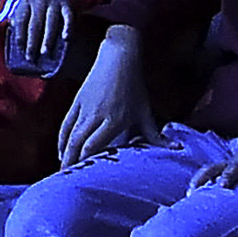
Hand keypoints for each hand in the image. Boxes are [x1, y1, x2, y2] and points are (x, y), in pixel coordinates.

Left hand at [8, 0, 75, 72]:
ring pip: (50, 22)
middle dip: (32, 42)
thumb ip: (19, 23)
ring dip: (47, 38)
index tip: (20, 49)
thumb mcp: (25, 10)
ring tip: (45, 52)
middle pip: (35, 23)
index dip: (20, 35)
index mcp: (26, 3)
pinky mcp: (66, 5)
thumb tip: (16, 43)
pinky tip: (66, 38)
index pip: (21, 20)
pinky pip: (68, 17)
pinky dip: (67, 27)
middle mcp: (39, 1)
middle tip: (31, 57)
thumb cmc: (37, 8)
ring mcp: (53, 3)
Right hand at [53, 36, 155, 165]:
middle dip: (71, 162)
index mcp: (114, 120)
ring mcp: (84, 108)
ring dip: (64, 153)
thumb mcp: (145, 111)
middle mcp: (96, 116)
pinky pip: (66, 124)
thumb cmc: (134, 86)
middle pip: (78, 143)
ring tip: (62, 169)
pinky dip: (62, 139)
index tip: (86, 175)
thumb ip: (155, 135)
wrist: (119, 58)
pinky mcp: (77, 101)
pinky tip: (61, 150)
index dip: (87, 161)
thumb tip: (176, 148)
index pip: (94, 145)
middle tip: (68, 178)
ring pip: (69, 135)